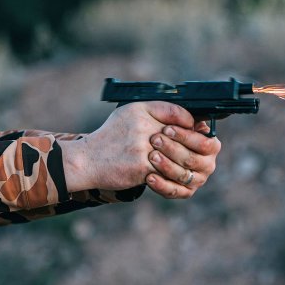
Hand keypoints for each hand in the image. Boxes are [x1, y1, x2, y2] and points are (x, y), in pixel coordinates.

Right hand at [60, 102, 194, 191]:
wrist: (86, 160)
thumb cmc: (110, 138)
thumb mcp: (129, 114)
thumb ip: (156, 112)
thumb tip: (188, 119)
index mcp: (140, 110)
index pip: (176, 111)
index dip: (190, 121)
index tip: (195, 128)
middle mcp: (142, 126)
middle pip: (180, 134)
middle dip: (191, 143)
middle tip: (198, 150)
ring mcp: (142, 148)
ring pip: (176, 155)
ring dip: (182, 161)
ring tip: (184, 164)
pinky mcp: (141, 167)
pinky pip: (166, 172)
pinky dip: (170, 175)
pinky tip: (170, 174)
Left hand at [145, 120, 220, 198]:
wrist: (153, 148)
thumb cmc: (166, 131)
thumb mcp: (170, 119)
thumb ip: (180, 115)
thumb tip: (189, 121)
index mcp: (211, 145)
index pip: (204, 143)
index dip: (185, 137)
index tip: (166, 129)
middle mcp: (207, 164)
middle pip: (192, 160)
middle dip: (172, 149)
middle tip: (155, 140)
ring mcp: (197, 180)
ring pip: (183, 175)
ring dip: (166, 166)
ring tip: (151, 156)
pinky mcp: (185, 192)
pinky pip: (175, 191)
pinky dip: (161, 185)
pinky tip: (149, 177)